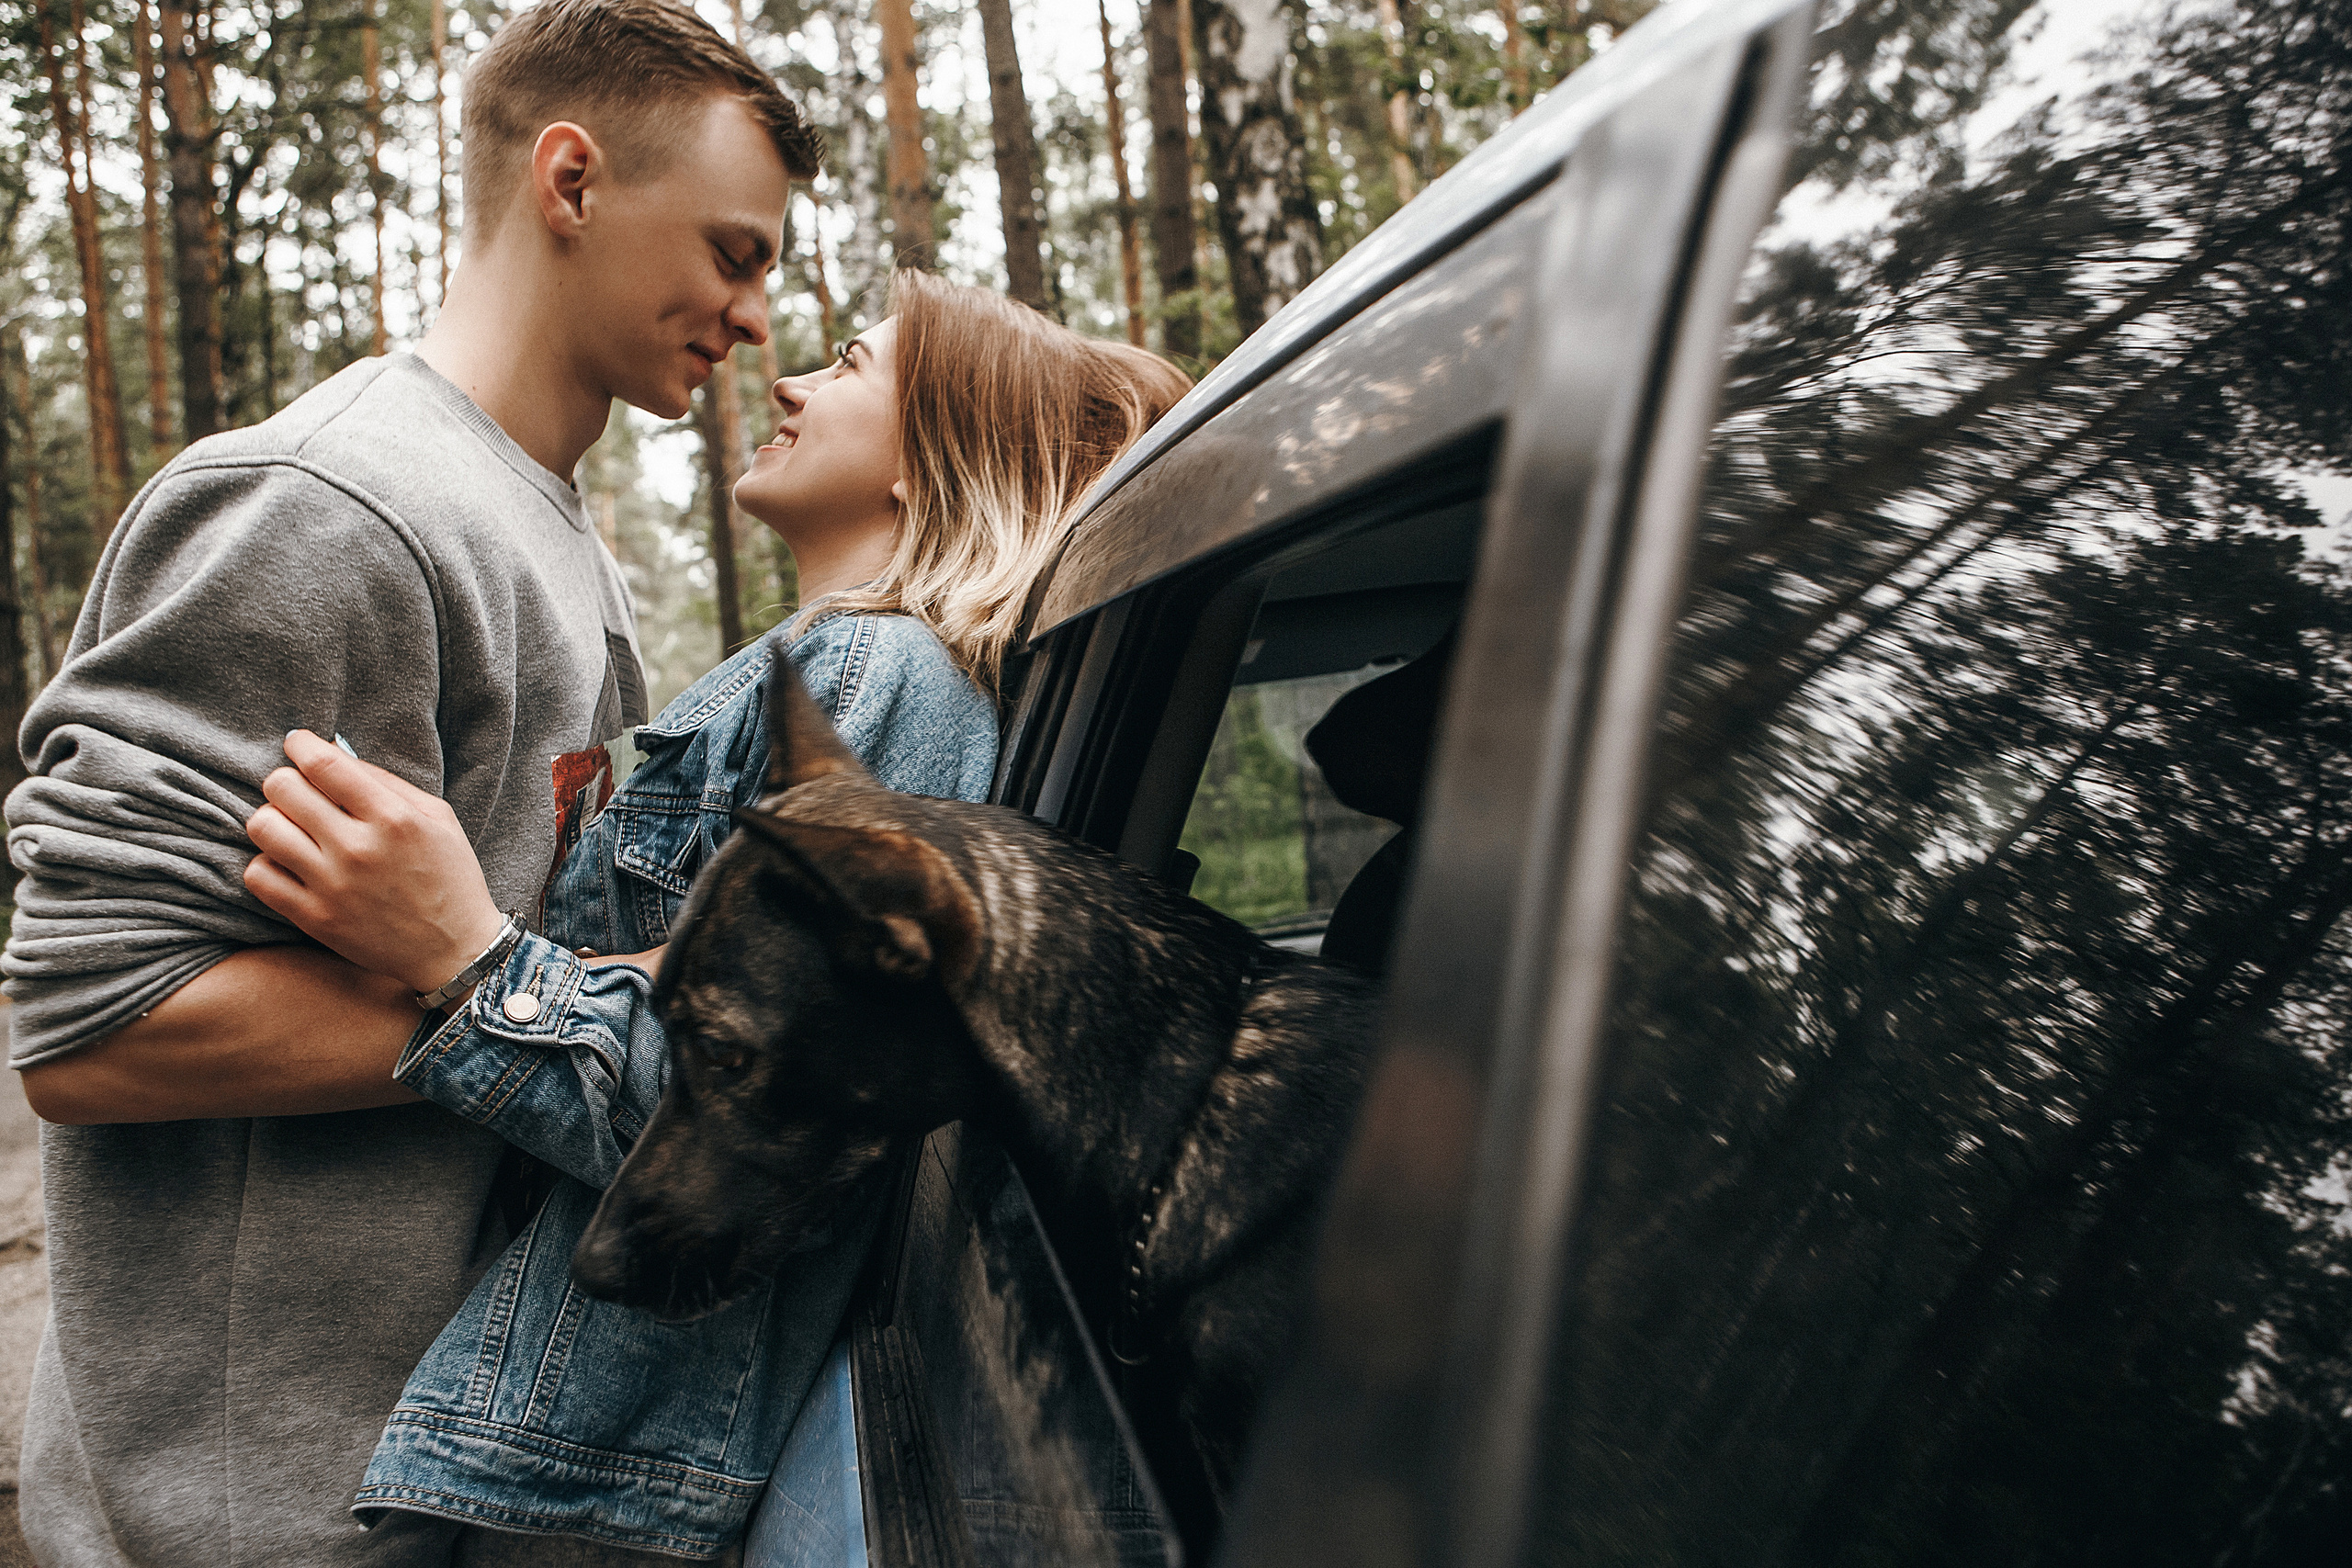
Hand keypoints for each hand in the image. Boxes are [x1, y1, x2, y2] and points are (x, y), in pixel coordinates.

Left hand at [244, 731, 506, 995]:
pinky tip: (289, 863)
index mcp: (393, 818)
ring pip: (262, 828)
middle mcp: (358, 849)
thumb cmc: (450, 877)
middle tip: (298, 790)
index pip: (324, 764)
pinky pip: (258, 874)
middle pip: (283, 789)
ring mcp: (332, 885)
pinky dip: (267, 862)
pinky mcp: (313, 918)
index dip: (301, 745)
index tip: (297, 743)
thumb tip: (335, 754)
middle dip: (285, 781)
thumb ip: (388, 783)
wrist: (454, 950)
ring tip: (291, 826)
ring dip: (272, 819)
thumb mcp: (438, 819)